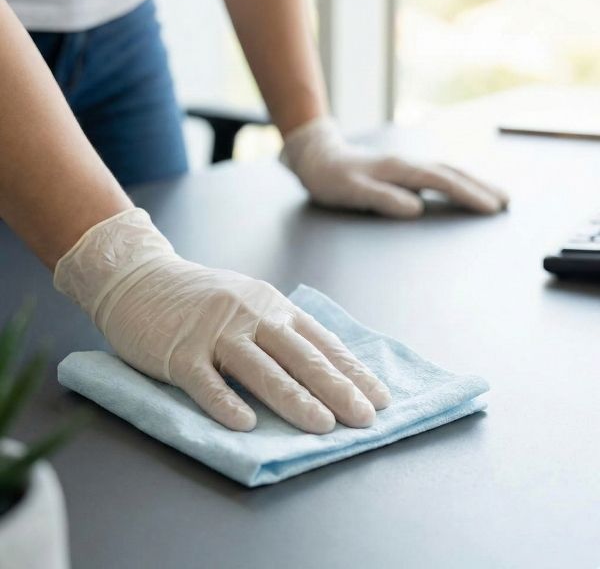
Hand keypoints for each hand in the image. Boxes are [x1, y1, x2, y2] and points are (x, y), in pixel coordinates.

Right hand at [54, 209, 390, 433]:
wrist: (141, 278)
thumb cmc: (202, 298)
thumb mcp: (250, 302)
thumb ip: (281, 330)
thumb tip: (324, 368)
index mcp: (272, 305)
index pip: (320, 342)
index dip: (351, 371)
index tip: (378, 398)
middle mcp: (250, 315)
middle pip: (299, 355)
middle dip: (336, 388)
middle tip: (364, 419)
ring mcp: (214, 333)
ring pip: (259, 368)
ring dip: (293, 398)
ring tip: (322, 426)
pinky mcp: (179, 351)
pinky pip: (204, 381)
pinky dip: (225, 401)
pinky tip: (245, 424)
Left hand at [281, 117, 508, 217]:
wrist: (317, 159)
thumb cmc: (331, 179)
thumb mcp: (352, 192)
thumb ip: (382, 199)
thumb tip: (416, 209)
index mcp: (399, 169)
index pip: (442, 181)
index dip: (468, 194)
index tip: (492, 207)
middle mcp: (407, 164)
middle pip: (452, 173)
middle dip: (481, 186)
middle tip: (507, 202)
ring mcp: (406, 166)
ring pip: (447, 171)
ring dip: (472, 182)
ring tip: (494, 194)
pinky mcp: (401, 171)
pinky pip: (436, 174)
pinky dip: (455, 181)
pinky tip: (461, 188)